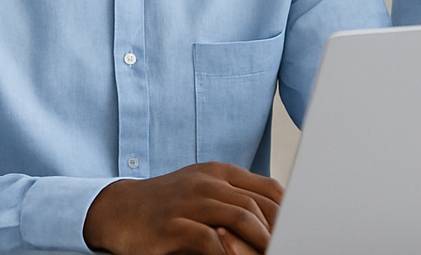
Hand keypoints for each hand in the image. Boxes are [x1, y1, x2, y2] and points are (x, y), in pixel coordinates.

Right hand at [83, 161, 284, 254]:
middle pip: (258, 205)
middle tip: (291, 247)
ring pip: (241, 218)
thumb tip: (276, 219)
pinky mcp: (173, 224)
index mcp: (220, 173)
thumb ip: (234, 199)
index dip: (289, 213)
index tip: (301, 231)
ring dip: (261, 243)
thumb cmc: (167, 205)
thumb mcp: (203, 192)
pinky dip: (227, 254)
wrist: (118, 209)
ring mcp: (190, 201)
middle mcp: (208, 182)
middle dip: (279, 232)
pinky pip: (209, 240)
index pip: (269, 189)